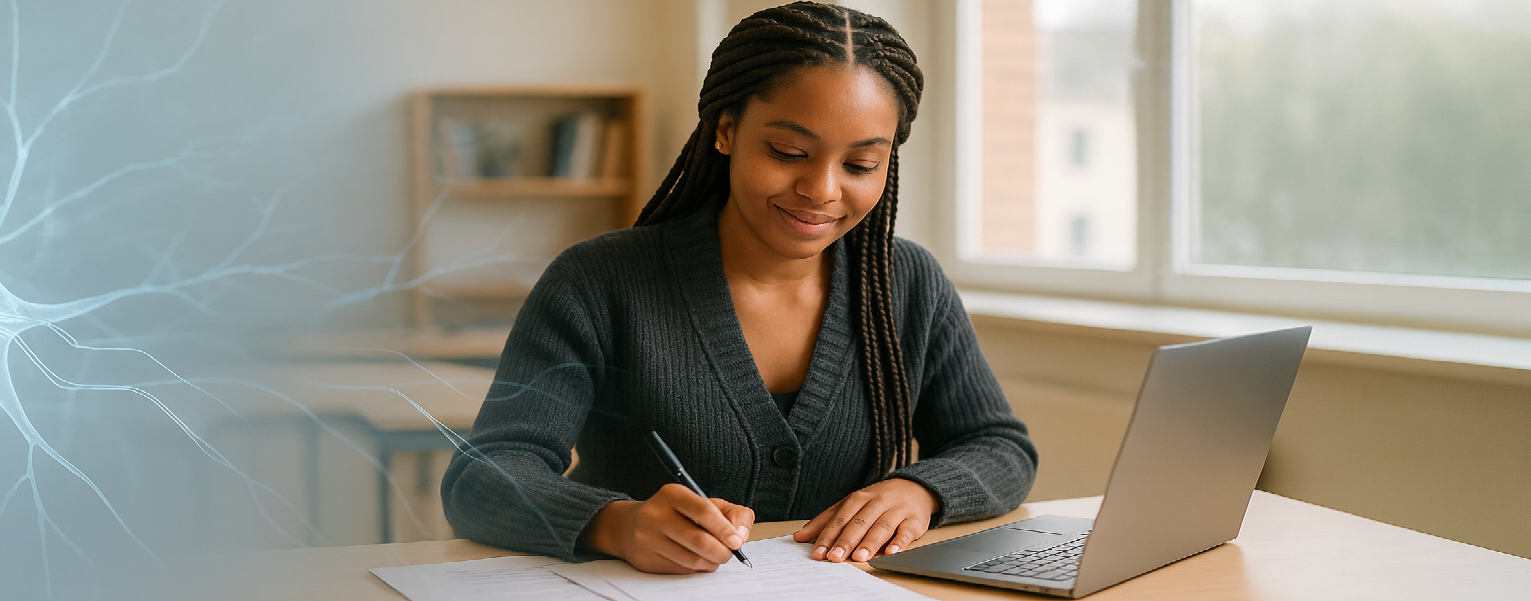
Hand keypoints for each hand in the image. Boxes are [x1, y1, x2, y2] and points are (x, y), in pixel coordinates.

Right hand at [579, 483, 754, 573]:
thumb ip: (730, 513)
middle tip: (729, 553)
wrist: (629, 526)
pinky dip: (695, 568)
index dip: (724, 529)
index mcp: (672, 494)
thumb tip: (741, 535)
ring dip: (711, 562)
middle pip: (698, 540)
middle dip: (722, 551)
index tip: (737, 541)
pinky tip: (695, 560)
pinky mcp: (645, 559)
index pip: (703, 511)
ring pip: (691, 559)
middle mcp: (656, 514)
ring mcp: (647, 538)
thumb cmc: (673, 513)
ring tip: (714, 557)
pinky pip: (680, 570)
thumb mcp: (702, 502)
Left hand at [792, 477, 938, 562]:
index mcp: (858, 498)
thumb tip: (800, 536)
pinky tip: (891, 551)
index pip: (840, 518)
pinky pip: (906, 531)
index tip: (818, 553)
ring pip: (882, 526)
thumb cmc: (877, 501)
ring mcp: (896, 510)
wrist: (914, 488)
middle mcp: (877, 502)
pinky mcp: (914, 520)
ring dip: (870, 542)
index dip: (828, 536)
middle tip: (835, 557)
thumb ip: (826, 520)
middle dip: (846, 540)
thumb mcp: (850, 505)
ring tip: (859, 556)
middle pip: (859, 522)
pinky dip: (899, 541)